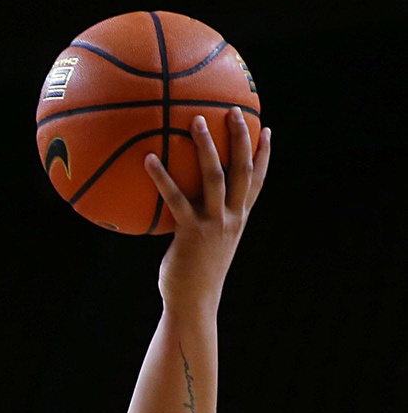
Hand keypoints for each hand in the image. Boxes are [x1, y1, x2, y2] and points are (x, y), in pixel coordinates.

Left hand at [144, 106, 271, 315]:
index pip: (257, 181)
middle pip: (242, 169)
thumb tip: (181, 207)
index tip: (266, 129)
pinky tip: (147, 159)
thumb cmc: (193, 276)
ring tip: (196, 120)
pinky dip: (162, 177)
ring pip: (215, 177)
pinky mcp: (191, 232)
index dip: (264, 155)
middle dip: (241, 138)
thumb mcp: (205, 246)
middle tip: (235, 110)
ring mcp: (214, 223)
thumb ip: (201, 224)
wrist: (193, 303)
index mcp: (238, 219)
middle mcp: (232, 218)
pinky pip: (176, 198)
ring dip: (206, 146)